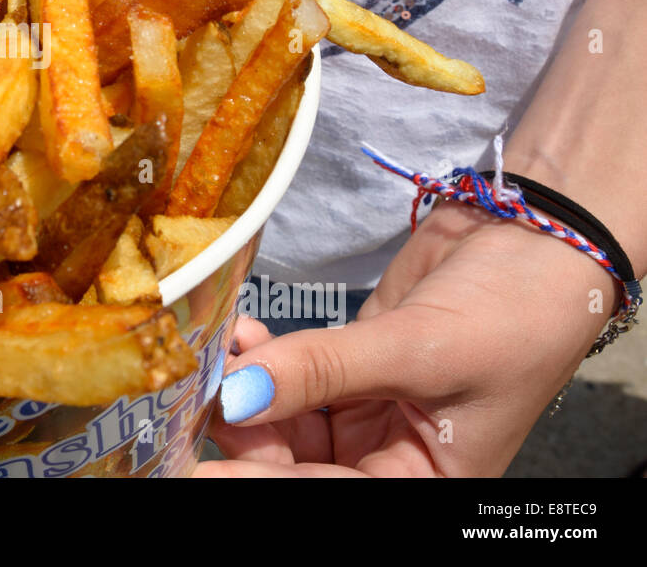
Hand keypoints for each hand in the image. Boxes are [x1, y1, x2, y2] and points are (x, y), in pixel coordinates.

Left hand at [194, 201, 617, 475]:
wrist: (534, 241)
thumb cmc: (513, 313)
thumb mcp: (420, 351)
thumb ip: (324, 372)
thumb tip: (238, 394)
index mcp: (426, 481)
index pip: (327, 494)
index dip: (263, 482)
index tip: (199, 470)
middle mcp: (392, 456)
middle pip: (296, 463)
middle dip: (248, 430)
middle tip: (204, 392)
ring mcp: (367, 408)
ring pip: (285, 418)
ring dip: (248, 387)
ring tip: (221, 349)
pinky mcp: (349, 364)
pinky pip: (293, 373)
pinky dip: (263, 357)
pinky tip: (244, 334)